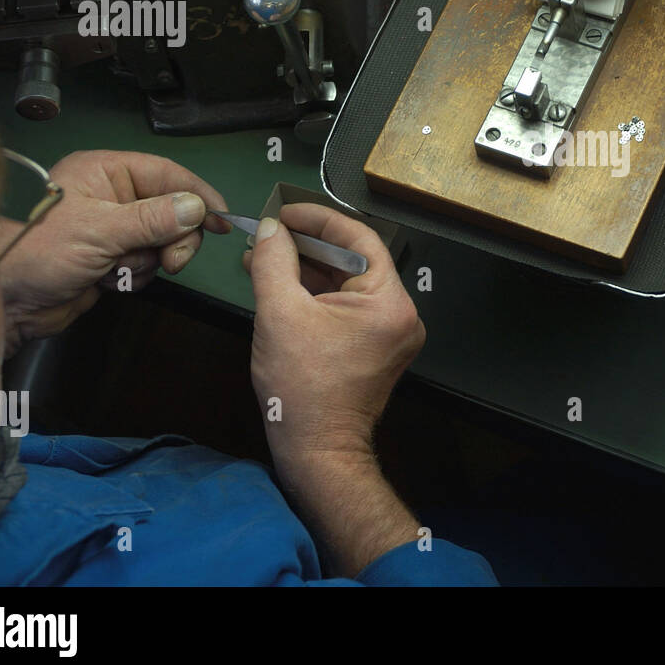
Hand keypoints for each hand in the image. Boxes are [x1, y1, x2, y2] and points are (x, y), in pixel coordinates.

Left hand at [0, 149, 230, 348]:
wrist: (8, 301)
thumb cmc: (41, 252)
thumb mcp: (102, 231)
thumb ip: (154, 218)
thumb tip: (197, 207)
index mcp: (106, 173)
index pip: (167, 174)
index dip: (198, 194)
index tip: (222, 218)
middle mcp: (113, 196)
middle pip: (172, 211)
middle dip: (172, 240)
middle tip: (170, 261)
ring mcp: (114, 228)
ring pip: (163, 242)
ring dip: (148, 261)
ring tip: (118, 270)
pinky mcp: (113, 256)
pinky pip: (148, 263)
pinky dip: (137, 275)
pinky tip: (110, 280)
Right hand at [245, 203, 424, 470]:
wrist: (317, 451)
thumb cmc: (303, 391)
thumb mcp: (280, 314)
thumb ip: (274, 262)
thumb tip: (271, 230)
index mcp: (390, 302)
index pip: (359, 238)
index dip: (319, 219)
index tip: (286, 212)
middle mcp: (400, 314)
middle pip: (353, 260)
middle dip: (307, 245)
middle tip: (270, 233)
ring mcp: (389, 332)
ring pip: (346, 283)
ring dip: (306, 269)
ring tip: (264, 257)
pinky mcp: (374, 346)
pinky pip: (345, 306)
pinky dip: (315, 294)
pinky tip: (280, 284)